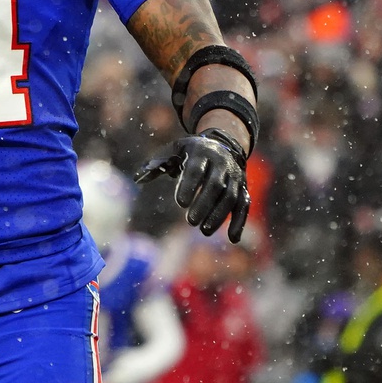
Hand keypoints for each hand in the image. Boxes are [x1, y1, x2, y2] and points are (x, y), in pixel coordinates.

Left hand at [136, 130, 250, 242]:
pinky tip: (232, 239)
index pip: (197, 169)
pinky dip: (239, 222)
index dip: (189, 186)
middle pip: (216, 185)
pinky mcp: (243, 188)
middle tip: (190, 222)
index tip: (180, 203)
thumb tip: (137, 178)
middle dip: (204, 204)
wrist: (222, 144)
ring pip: (230, 197)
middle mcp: (222, 163)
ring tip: (203, 231)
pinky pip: (244, 205)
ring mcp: (235, 176)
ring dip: (219, 215)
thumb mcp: (174, 150)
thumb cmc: (190, 152)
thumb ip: (156, 164)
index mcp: (202, 153)